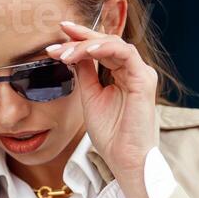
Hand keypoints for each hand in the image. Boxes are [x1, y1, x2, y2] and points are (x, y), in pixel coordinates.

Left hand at [47, 21, 158, 197]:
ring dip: (85, 45)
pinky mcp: (144, 79)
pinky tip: (84, 52)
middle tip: (55, 41)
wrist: (125, 159)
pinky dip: (103, 49)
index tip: (54, 42)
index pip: (100, 48)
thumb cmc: (111, 135)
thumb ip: (85, 74)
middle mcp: (133, 70)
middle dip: (78, 38)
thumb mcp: (90, 97)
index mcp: (123, 74)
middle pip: (106, 41)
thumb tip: (73, 54)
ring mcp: (141, 73)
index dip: (79, 40)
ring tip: (63, 54)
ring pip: (113, 44)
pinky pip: (124, 53)